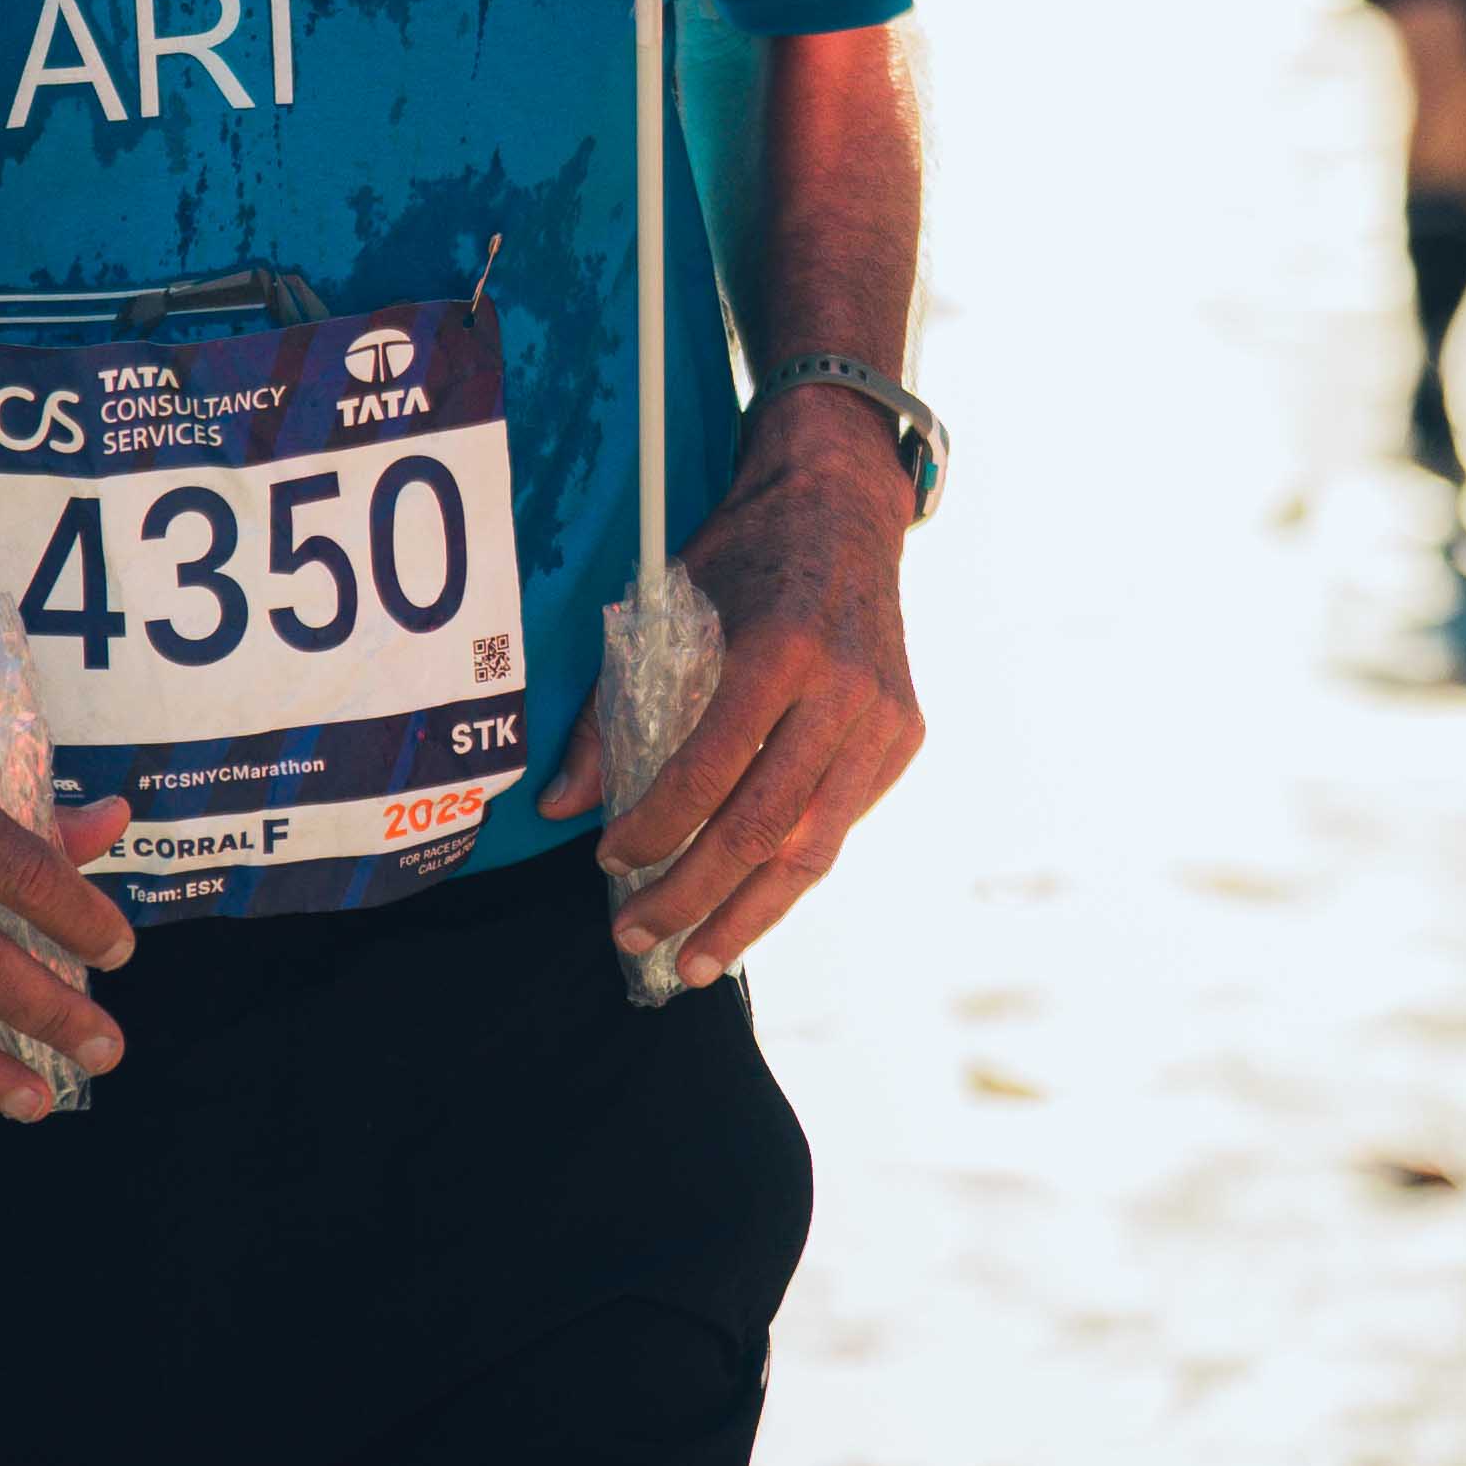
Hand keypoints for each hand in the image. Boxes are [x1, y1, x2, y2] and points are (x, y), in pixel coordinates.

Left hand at [550, 399, 922, 982]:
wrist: (843, 507)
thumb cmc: (742, 554)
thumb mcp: (666, 605)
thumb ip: (611, 706)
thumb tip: (561, 804)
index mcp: (777, 650)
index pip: (709, 771)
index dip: (655, 830)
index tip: (608, 864)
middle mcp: (841, 691)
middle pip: (763, 829)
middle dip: (693, 897)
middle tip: (637, 938)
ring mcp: (883, 719)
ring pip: (814, 848)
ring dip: (748, 915)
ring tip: (694, 959)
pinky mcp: (905, 736)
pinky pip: (840, 824)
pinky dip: (790, 870)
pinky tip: (746, 902)